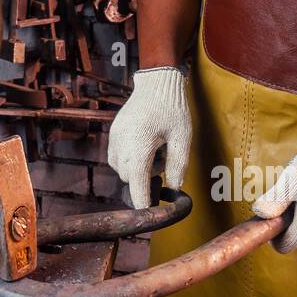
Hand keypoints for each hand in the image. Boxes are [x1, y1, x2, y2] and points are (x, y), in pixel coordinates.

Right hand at [107, 66, 191, 208]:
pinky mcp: (113, 132)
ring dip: (135, 171)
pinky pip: (116, 157)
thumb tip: (174, 188)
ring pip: (120, 169)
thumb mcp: (183, 138)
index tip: (147, 214)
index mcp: (140, 145)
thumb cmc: (173, 109)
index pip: (137, 183)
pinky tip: (144, 148)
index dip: (142, 201)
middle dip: (143, 182)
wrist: (157, 82)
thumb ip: (178, 166)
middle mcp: (123, 142)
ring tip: (154, 154)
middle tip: (162, 169)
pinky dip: (128, 161)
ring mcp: (115, 137)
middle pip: (128, 178)